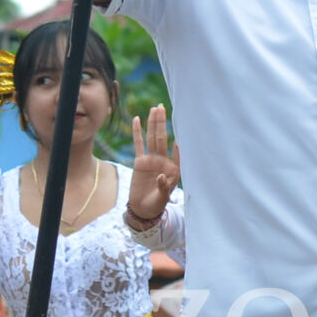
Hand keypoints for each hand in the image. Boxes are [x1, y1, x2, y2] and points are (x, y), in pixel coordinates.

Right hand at [127, 107, 179, 228]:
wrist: (143, 208)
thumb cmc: (157, 204)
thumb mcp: (162, 197)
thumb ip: (164, 187)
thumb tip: (162, 176)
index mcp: (173, 168)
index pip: (177, 152)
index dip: (177, 143)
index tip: (179, 133)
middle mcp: (163, 160)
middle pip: (162, 138)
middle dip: (163, 123)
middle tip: (163, 108)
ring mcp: (151, 159)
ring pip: (152, 137)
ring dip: (153, 123)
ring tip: (155, 109)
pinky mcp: (140, 161)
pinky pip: (139, 144)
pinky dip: (137, 132)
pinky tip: (137, 119)